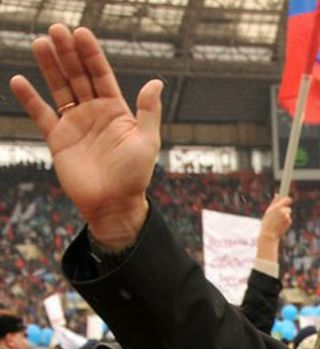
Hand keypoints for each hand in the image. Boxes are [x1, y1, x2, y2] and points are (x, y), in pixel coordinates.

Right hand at [9, 25, 160, 247]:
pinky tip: (19, 80)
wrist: (114, 205)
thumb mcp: (147, 141)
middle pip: (77, 76)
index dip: (91, 54)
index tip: (81, 33)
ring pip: (59, 89)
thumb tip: (156, 82)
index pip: (101, 75)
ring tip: (40, 42)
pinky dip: (30, 99)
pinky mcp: (58, 139)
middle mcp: (94, 113)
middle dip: (68, 53)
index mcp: (116, 111)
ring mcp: (75, 124)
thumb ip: (148, 111)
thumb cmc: (135, 175)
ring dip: (50, 66)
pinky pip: (41, 115)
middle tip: (56, 29)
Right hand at [256, 195, 292, 259]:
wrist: (269, 234)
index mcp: (277, 207)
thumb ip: (274, 202)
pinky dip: (286, 221)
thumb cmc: (267, 222)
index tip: (287, 199)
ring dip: (285, 216)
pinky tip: (280, 224)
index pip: (287, 199)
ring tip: (277, 221)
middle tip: (279, 214)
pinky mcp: (289, 222)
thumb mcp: (269, 211)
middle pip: (288, 208)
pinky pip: (289, 219)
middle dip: (285, 210)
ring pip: (288, 213)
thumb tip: (277, 194)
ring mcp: (287, 217)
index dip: (287, 199)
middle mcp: (283, 211)